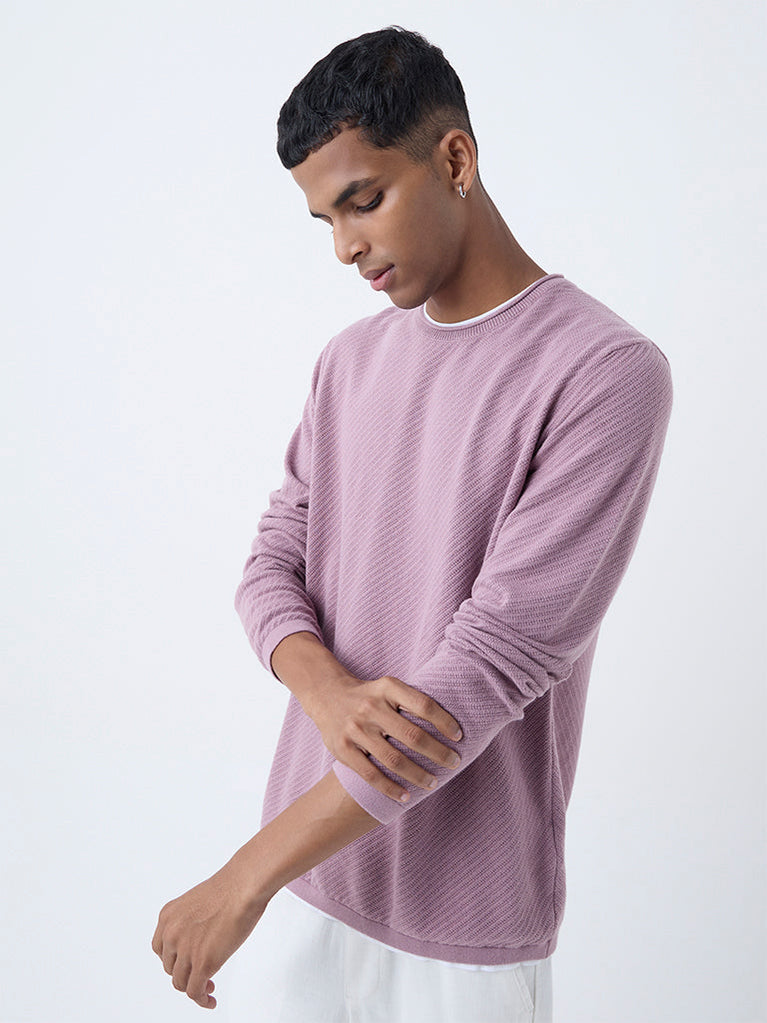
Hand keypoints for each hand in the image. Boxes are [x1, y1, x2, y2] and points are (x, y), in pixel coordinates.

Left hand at [151, 859, 266, 1008]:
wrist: (244, 885)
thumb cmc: (231, 887)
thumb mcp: (198, 902)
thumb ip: (191, 921)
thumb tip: (199, 938)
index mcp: (168, 916)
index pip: (161, 949)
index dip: (174, 959)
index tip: (185, 963)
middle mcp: (171, 933)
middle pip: (170, 966)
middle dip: (185, 972)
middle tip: (200, 974)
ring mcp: (185, 949)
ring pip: (181, 982)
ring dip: (194, 987)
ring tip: (207, 988)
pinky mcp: (202, 963)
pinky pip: (195, 992)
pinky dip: (202, 1000)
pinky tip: (210, 1000)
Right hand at [301, 672, 462, 802]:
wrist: (326, 695)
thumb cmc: (369, 695)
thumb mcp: (388, 687)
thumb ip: (412, 701)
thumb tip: (450, 726)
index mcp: (387, 688)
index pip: (424, 705)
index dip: (445, 722)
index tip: (459, 737)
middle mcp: (371, 707)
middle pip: (413, 736)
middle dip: (438, 753)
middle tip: (454, 763)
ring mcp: (355, 728)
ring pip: (393, 759)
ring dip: (418, 775)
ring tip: (433, 783)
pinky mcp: (342, 749)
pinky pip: (370, 774)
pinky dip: (390, 788)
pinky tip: (405, 796)